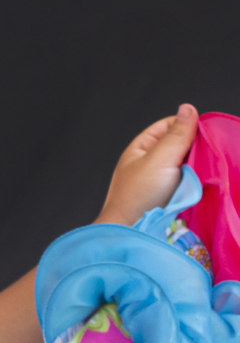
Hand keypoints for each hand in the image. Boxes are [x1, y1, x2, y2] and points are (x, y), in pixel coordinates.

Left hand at [95, 104, 198, 226]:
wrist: (131, 234)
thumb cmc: (138, 196)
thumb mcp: (159, 160)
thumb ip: (176, 135)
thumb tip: (188, 109)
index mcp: (141, 148)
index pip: (168, 126)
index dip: (187, 126)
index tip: (205, 133)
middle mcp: (149, 163)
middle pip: (179, 146)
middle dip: (195, 148)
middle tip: (209, 154)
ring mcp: (158, 182)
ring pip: (185, 166)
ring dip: (196, 168)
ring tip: (207, 170)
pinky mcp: (168, 199)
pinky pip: (186, 185)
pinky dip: (195, 183)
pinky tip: (203, 185)